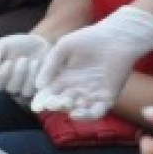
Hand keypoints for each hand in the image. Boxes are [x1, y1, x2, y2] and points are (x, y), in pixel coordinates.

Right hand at [0, 33, 50, 100]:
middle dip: (18, 73)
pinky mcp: (40, 92)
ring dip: (30, 75)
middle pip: (11, 89)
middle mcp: (11, 88)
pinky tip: (41, 67)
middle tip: (24, 59)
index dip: (2, 74)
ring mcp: (26, 92)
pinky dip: (40, 79)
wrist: (40, 45)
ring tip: (34, 61)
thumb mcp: (3, 44)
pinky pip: (39, 92)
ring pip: (25, 92)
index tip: (9, 61)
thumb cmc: (18, 45)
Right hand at [32, 5, 152, 119]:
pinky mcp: (107, 97)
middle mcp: (77, 87)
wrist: (116, 38)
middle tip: (51, 104)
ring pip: (78, 108)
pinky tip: (76, 113)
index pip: (50, 92)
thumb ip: (50, 65)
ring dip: (69, 109)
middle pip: (62, 101)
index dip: (42, 100)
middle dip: (55, 105)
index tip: (36, 107)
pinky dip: (87, 115)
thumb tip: (38, 86)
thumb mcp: (63, 47)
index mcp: (64, 76)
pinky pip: (96, 111)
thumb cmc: (88, 38)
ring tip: (64, 105)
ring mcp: (92, 93)